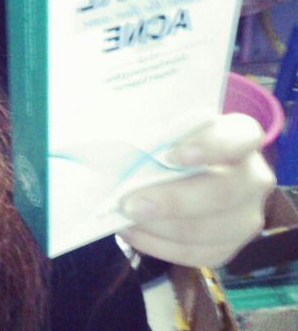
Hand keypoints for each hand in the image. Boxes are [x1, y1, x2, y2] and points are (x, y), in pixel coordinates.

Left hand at [118, 113, 275, 267]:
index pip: (241, 137)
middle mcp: (253, 176)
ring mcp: (245, 215)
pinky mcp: (228, 245)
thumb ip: (155, 134)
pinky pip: (197, 253)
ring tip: (125, 218)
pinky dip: (159, 245)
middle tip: (131, 203)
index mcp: (241, 135)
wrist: (173, 169)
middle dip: (173, 201)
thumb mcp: (164, 126)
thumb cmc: (167, 140)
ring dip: (161, 227)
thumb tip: (125, 152)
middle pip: (223, 192)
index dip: (211, 147)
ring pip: (210, 230)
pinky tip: (132, 232)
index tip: (173, 156)